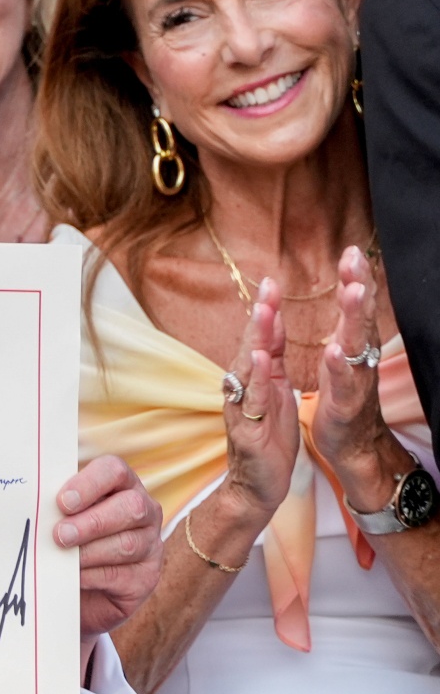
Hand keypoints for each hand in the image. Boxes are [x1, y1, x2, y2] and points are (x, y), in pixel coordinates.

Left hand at [55, 455, 161, 642]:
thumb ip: (55, 506)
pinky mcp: (146, 577)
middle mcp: (144, 510)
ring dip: (89, 552)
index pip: (113, 470)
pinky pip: (121, 575)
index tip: (61, 502)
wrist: (82, 585)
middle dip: (92, 522)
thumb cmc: (69, 537)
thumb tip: (32, 505)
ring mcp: (151, 544)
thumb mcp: (63, 515)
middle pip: (130, 507)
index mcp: (121, 484)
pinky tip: (74, 576)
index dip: (89, 484)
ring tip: (63, 557)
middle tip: (60, 535)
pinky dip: (92, 576)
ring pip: (126, 544)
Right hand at [218, 279, 301, 523]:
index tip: (271, 280)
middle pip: (251, 345)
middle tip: (267, 286)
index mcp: (254, 379)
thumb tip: (272, 327)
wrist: (257, 486)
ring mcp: (242, 407)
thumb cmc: (268, 440)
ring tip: (265, 312)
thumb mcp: (276, 393)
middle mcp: (242, 387)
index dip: (266, 309)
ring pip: (248, 368)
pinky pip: (253, 400)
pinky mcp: (247, 429)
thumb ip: (273, 361)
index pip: (261, 338)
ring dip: (256, 339)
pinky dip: (257, 379)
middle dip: (260, 315)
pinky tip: (263, 359)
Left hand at [313, 247, 414, 510]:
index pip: (355, 307)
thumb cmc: (346, 395)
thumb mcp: (344, 355)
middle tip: (356, 259)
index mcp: (353, 346)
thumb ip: (347, 325)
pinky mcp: (344, 403)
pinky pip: (342, 383)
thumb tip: (354, 291)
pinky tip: (334, 350)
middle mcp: (359, 359)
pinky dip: (338, 366)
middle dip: (359, 286)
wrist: (353, 444)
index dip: (356, 278)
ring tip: (353, 292)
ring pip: (355, 344)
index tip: (352, 249)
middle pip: (360, 317)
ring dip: (354, 318)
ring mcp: (355, 380)